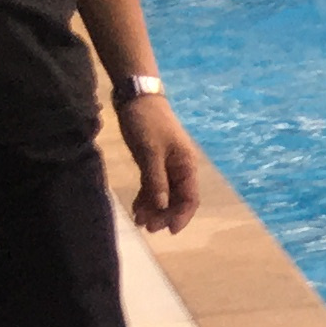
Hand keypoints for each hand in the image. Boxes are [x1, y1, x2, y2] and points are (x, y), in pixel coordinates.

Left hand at [115, 94, 203, 233]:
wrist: (136, 95)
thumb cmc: (147, 121)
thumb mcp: (150, 151)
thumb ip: (157, 180)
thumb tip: (162, 207)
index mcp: (186, 166)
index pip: (190, 198)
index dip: (181, 216)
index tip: (169, 230)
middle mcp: (180, 169)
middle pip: (176, 199)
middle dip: (164, 215)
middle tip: (148, 227)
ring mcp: (166, 165)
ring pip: (163, 194)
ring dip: (154, 209)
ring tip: (140, 222)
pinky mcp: (153, 161)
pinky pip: (153, 185)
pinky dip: (147, 197)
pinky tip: (137, 208)